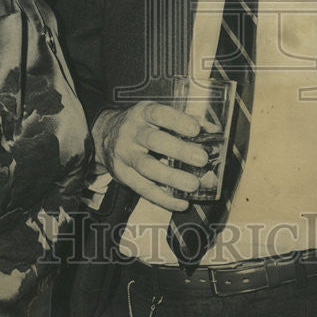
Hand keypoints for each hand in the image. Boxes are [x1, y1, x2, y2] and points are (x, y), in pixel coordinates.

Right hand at [93, 101, 207, 210]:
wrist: (103, 137)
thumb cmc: (141, 125)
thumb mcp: (156, 115)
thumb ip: (184, 121)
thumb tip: (213, 130)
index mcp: (142, 113)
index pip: (159, 114)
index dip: (177, 121)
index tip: (196, 129)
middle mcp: (132, 132)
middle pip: (154, 141)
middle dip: (179, 150)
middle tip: (202, 159)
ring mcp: (125, 155)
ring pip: (147, 167)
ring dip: (171, 177)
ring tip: (192, 185)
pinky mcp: (123, 175)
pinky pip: (143, 189)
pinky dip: (163, 198)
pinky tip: (181, 202)